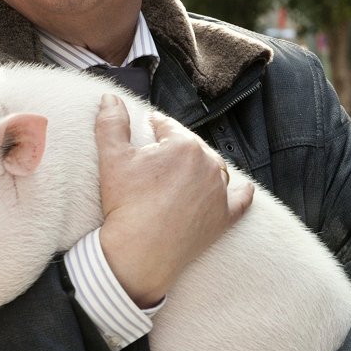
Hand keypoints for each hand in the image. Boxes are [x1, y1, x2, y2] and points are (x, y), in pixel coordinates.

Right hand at [95, 93, 253, 306]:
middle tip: (157, 162)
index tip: (144, 135)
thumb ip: (110, 122)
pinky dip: (240, 192)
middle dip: (175, 149)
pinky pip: (240, 199)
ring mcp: (220, 191)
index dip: (152, 128)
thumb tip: (110, 97)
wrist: (140, 253)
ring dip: (202, 167)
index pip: (167, 126)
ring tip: (183, 174)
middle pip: (191, 146)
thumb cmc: (125, 205)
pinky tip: (240, 188)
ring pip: (215, 168)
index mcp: (184, 144)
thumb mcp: (112, 159)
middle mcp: (209, 163)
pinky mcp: (225, 217)